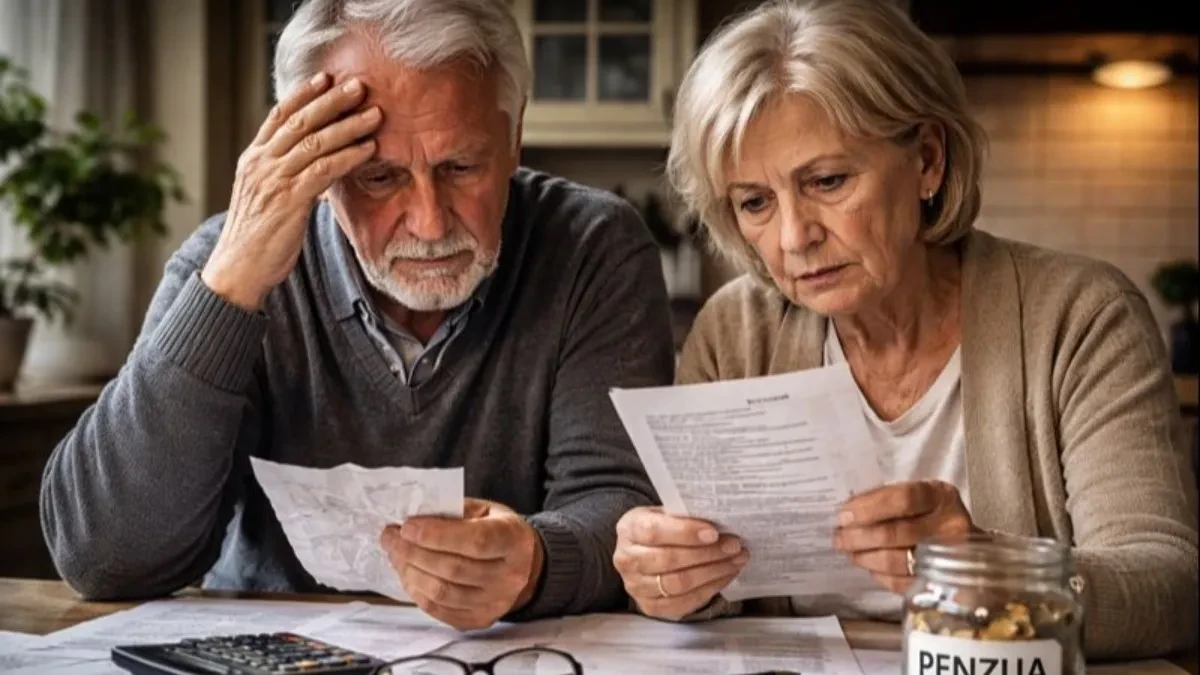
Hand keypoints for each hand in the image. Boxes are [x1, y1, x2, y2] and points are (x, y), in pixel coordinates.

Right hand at [201, 72, 381, 309]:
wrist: (237, 271)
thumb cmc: (256, 238)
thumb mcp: (265, 198)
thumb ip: (284, 176)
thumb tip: (313, 163)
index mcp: (253, 160)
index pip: (279, 116)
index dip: (304, 95)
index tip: (326, 77)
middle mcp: (260, 164)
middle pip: (300, 121)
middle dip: (331, 100)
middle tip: (359, 86)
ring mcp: (273, 181)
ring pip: (314, 142)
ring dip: (348, 126)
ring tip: (375, 114)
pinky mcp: (288, 201)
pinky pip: (323, 171)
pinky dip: (348, 156)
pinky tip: (368, 149)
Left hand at [379, 498, 543, 630]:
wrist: (523, 564)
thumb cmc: (497, 530)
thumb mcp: (484, 511)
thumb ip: (453, 512)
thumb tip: (413, 518)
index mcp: (514, 541)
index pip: (475, 542)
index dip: (437, 535)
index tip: (407, 526)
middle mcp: (510, 576)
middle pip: (453, 568)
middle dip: (413, 552)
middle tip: (390, 537)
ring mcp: (496, 603)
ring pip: (442, 592)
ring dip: (410, 572)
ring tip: (395, 554)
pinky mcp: (479, 619)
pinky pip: (439, 609)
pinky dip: (416, 591)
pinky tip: (407, 573)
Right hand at [613, 506, 748, 620]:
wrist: (642, 552)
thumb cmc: (659, 529)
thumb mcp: (664, 514)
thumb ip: (685, 516)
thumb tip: (720, 523)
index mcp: (629, 529)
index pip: (654, 531)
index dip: (685, 532)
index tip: (714, 532)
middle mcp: (627, 560)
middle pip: (669, 560)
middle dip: (707, 554)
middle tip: (734, 546)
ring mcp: (636, 587)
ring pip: (678, 584)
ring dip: (713, 572)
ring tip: (735, 560)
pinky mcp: (650, 607)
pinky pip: (684, 602)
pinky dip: (709, 589)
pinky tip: (725, 576)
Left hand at [833, 480, 977, 592]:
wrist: (962, 544)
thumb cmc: (927, 514)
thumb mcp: (913, 495)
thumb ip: (884, 499)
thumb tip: (846, 513)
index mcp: (940, 496)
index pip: (903, 499)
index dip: (869, 508)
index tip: (843, 516)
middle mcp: (950, 526)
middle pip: (895, 533)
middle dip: (858, 537)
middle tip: (838, 538)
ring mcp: (949, 557)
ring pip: (896, 561)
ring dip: (865, 558)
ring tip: (850, 552)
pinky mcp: (942, 582)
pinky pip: (902, 583)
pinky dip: (880, 575)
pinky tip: (869, 566)